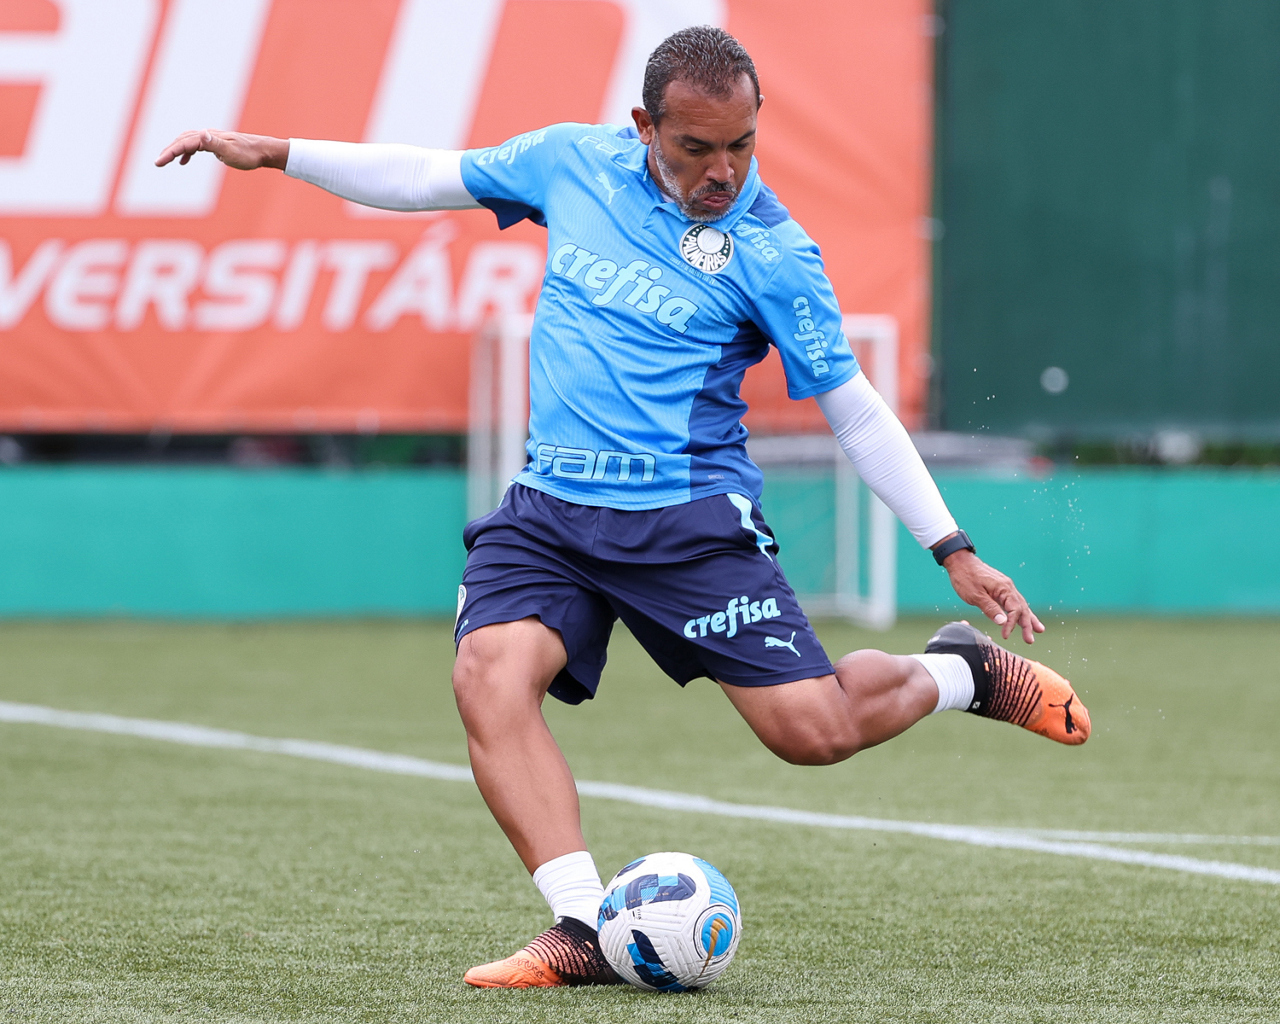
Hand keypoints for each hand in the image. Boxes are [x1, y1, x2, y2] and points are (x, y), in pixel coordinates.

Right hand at [155, 130, 288, 170]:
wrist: (263, 150)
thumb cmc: (249, 154)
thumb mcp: (231, 151)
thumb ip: (215, 143)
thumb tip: (201, 132)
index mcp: (208, 137)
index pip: (184, 143)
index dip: (170, 152)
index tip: (158, 163)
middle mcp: (208, 135)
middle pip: (182, 141)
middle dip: (169, 151)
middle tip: (158, 163)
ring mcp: (211, 138)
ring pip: (187, 141)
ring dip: (175, 150)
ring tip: (165, 160)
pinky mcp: (216, 144)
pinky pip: (196, 146)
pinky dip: (186, 152)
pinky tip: (184, 162)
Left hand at [940, 549, 1043, 643]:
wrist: (960, 561)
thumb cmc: (965, 577)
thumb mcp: (974, 595)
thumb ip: (989, 608)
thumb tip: (1002, 622)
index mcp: (1003, 588)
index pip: (1014, 610)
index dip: (1011, 624)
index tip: (1005, 635)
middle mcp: (1008, 587)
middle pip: (1022, 608)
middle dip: (1027, 625)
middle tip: (1030, 640)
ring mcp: (1005, 587)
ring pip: (1021, 604)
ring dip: (1028, 618)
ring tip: (1038, 630)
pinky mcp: (1000, 588)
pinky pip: (1014, 601)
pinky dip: (1020, 611)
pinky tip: (1024, 617)